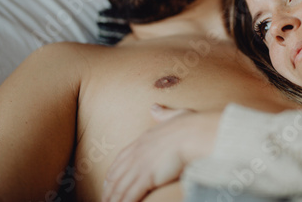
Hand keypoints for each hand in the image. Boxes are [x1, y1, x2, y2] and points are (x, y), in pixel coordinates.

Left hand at [102, 104, 220, 201]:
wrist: (196, 134)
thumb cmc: (192, 126)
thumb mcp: (174, 116)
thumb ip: (163, 114)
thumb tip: (154, 108)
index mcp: (143, 139)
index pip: (121, 158)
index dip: (113, 172)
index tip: (109, 182)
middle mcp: (138, 152)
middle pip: (116, 175)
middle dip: (109, 189)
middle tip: (105, 199)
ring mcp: (140, 164)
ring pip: (120, 187)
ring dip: (114, 199)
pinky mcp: (146, 176)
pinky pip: (130, 194)